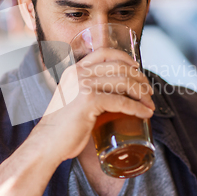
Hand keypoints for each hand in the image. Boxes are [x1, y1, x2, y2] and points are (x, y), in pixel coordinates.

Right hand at [32, 48, 154, 163]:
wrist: (47, 143)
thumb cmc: (62, 127)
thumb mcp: (74, 100)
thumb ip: (89, 92)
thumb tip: (114, 95)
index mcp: (75, 70)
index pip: (105, 52)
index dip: (125, 58)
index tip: (138, 68)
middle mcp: (79, 73)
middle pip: (119, 67)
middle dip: (139, 79)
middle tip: (148, 92)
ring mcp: (83, 86)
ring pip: (123, 82)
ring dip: (142, 93)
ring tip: (149, 103)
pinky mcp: (88, 101)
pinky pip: (121, 101)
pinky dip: (137, 108)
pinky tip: (145, 114)